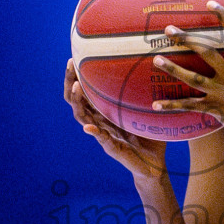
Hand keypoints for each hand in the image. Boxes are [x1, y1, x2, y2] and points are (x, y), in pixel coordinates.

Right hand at [65, 58, 167, 179]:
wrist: (154, 164)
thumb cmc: (150, 136)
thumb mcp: (146, 111)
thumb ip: (143, 95)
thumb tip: (150, 68)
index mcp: (105, 112)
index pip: (85, 93)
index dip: (76, 77)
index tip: (73, 59)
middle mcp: (100, 121)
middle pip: (77, 101)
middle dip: (70, 83)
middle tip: (69, 65)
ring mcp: (103, 135)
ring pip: (83, 118)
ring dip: (78, 103)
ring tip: (75, 88)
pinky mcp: (112, 149)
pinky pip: (102, 140)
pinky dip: (95, 133)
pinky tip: (89, 127)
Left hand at [152, 5, 223, 148]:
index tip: (210, 2)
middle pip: (207, 53)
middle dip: (187, 40)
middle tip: (169, 29)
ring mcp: (222, 93)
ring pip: (194, 79)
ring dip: (174, 70)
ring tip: (156, 60)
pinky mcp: (216, 109)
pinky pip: (190, 106)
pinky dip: (172, 106)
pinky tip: (155, 105)